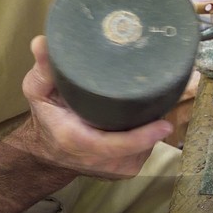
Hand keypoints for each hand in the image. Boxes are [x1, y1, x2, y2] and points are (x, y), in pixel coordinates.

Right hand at [16, 36, 173, 179]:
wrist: (48, 152)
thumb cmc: (47, 117)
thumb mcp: (38, 91)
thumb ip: (43, 69)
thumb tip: (42, 42)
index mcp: (78, 141)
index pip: (114, 145)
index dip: (140, 137)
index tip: (164, 124)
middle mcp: (100, 161)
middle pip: (139, 144)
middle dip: (157, 120)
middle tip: (174, 90)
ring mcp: (115, 169)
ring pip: (147, 147)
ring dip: (155, 125)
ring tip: (162, 98)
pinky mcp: (126, 170)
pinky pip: (146, 150)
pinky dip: (151, 134)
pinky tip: (151, 115)